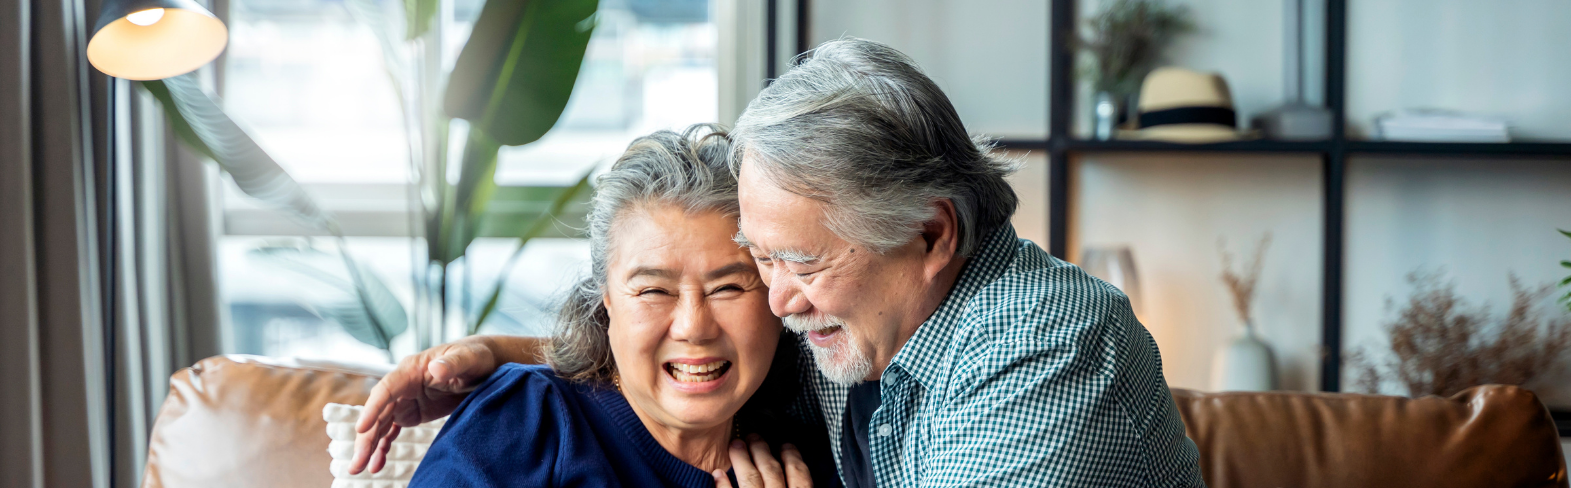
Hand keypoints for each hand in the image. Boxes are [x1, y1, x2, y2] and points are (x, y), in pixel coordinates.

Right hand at [347, 338, 497, 473]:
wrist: (485, 364)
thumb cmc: (476, 357)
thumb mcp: (468, 358)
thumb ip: (453, 363)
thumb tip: (436, 368)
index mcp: (412, 369)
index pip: (386, 389)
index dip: (372, 408)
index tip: (361, 429)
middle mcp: (403, 385)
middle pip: (378, 412)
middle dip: (366, 437)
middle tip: (357, 462)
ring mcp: (406, 399)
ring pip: (381, 424)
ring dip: (369, 446)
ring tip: (359, 468)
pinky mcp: (413, 411)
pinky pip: (392, 429)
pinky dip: (384, 446)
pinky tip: (377, 463)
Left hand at [713, 434, 811, 487]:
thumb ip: (797, 486)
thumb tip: (798, 473)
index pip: (800, 477)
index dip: (793, 459)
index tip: (786, 446)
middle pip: (773, 472)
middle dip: (763, 451)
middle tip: (754, 437)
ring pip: (751, 480)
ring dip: (742, 459)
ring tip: (735, 445)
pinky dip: (723, 484)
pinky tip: (718, 474)